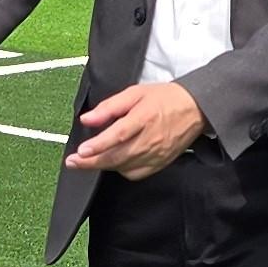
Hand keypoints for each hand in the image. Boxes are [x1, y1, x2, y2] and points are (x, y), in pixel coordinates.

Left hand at [64, 79, 205, 177]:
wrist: (195, 109)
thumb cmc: (164, 98)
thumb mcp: (135, 93)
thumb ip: (109, 107)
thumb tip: (87, 119)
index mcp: (144, 117)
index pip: (118, 135)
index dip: (98, 146)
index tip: (81, 152)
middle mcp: (151, 139)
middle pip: (117, 156)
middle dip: (92, 162)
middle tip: (72, 162)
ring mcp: (156, 154)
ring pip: (124, 167)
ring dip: (104, 166)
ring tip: (88, 160)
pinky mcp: (160, 164)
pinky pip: (135, 173)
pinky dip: (120, 170)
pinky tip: (114, 162)